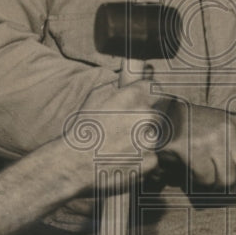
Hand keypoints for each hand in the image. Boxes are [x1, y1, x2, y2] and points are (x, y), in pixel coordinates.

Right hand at [65, 79, 165, 193]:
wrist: (74, 163)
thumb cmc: (84, 128)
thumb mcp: (98, 95)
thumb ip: (122, 84)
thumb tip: (143, 71)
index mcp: (136, 95)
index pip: (156, 88)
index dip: (149, 95)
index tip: (145, 101)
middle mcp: (148, 115)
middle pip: (160, 111)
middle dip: (149, 117)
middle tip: (131, 126)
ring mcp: (152, 139)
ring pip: (158, 135)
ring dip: (146, 138)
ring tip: (125, 144)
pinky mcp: (152, 161)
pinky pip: (154, 156)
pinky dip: (144, 157)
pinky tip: (126, 158)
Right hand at [158, 100, 235, 190]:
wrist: (164, 117)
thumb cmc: (196, 130)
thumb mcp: (223, 133)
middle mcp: (230, 128)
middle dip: (235, 188)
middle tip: (222, 192)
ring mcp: (213, 138)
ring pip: (227, 179)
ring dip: (215, 187)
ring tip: (205, 181)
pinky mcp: (195, 148)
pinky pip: (206, 179)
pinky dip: (199, 183)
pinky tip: (192, 174)